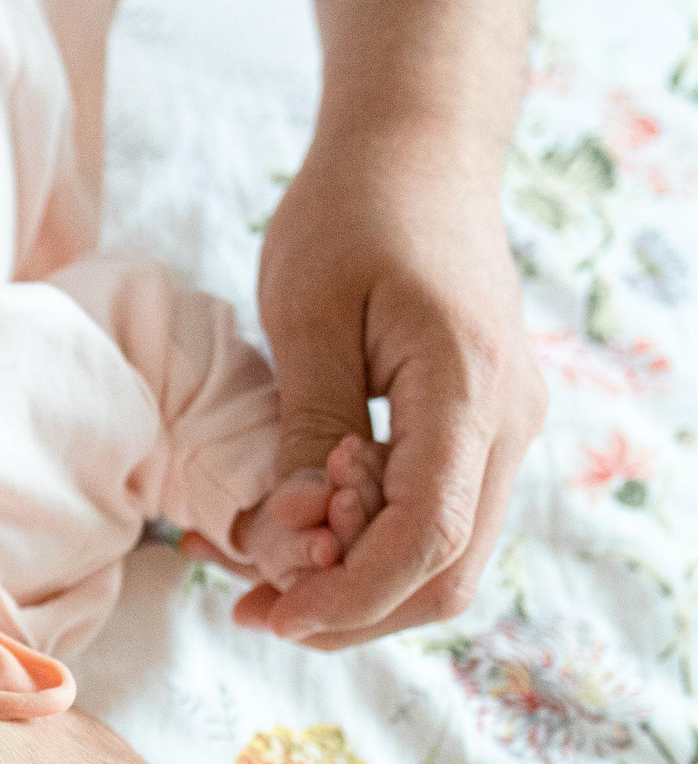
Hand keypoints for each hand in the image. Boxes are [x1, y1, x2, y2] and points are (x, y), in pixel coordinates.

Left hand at [243, 126, 546, 646]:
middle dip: (352, 611)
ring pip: (448, 559)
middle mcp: (509, 421)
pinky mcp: (480, 428)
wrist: (416, 151)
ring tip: (261, 579)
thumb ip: (311, 426)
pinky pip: (435, 518)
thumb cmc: (352, 215)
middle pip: (449, 573)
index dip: (350, 595)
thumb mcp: (306, 314)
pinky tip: (298, 535)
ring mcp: (504, 429)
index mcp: (469, 388)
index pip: (428, 538)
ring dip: (358, 588)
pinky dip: (370, 548)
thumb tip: (301, 529)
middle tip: (254, 611)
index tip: (270, 611)